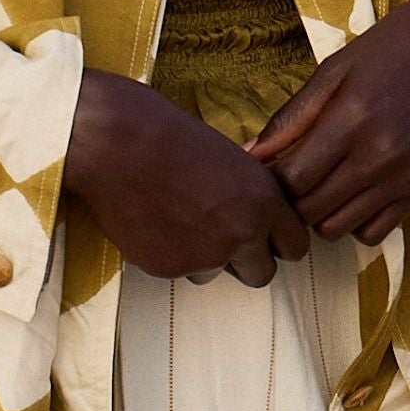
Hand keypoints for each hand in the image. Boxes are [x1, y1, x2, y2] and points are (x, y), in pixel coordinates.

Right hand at [63, 70, 309, 284]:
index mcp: (264, 200)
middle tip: (219, 236)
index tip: (264, 238)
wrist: (114, 142)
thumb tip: (257, 218)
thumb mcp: (229, 157)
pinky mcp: (168, 269)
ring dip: (202, 258)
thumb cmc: (167, 135)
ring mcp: (205, 257)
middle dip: (245, 261)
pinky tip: (152, 220)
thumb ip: (250, 193)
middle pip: (262, 274)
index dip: (277, 242)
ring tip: (175, 217)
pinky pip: (178, 273)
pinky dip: (168, 255)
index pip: (296, 247)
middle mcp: (242, 234)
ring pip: (214, 275)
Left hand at [250, 0, 409, 247]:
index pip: (292, 178)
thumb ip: (292, 116)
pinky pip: (374, 233)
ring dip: (318, 213)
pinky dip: (354, 221)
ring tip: (319, 186)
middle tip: (290, 177)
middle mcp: (379, 157)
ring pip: (338, 228)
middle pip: (310, 208)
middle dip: (289, 199)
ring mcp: (403, 178)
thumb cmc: (391, 50)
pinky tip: (351, 194)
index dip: (270, 178)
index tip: (267, 167)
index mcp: (351, 120)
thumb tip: (251, 154)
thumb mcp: (334, 70)